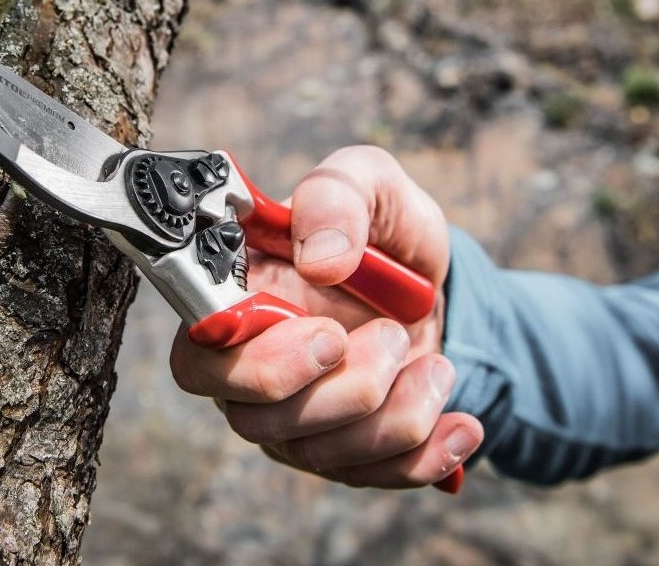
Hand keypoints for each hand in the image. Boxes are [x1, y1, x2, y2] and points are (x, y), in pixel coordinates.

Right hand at [170, 146, 482, 488]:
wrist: (435, 281)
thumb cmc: (381, 229)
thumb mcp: (369, 181)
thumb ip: (336, 196)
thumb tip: (319, 259)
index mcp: (239, 306)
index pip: (198, 362)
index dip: (255, 366)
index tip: (328, 337)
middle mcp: (252, 371)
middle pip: (258, 421)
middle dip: (342, 389)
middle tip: (391, 335)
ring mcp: (296, 419)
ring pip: (319, 454)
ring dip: (396, 412)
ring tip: (435, 361)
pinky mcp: (344, 452)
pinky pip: (373, 478)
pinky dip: (427, 453)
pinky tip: (461, 423)